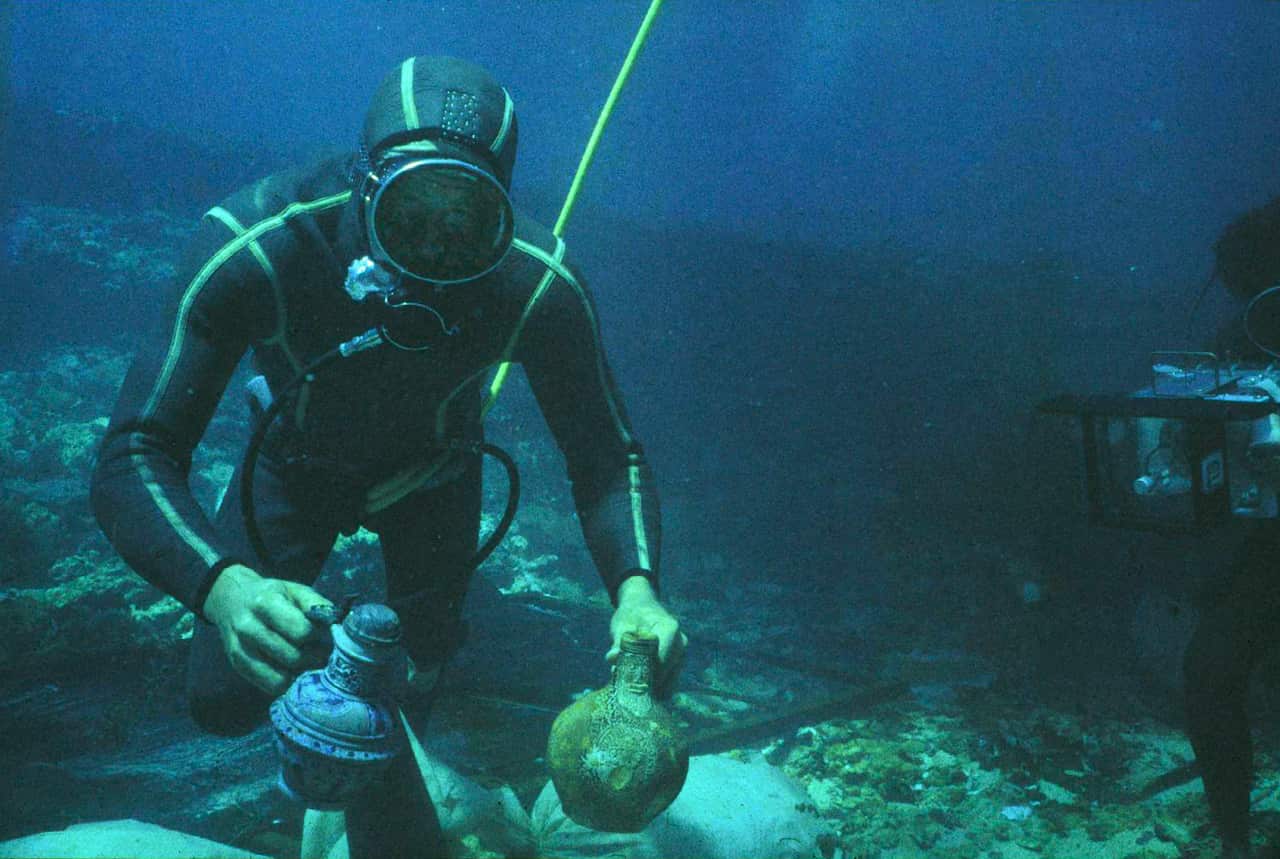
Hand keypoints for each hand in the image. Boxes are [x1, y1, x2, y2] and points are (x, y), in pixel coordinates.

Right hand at [202, 564, 332, 695]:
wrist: (231, 599)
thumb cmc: (271, 595)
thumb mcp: (295, 590)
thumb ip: (317, 605)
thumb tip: (338, 624)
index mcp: (265, 603)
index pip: (301, 631)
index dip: (317, 637)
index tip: (321, 635)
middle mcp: (248, 627)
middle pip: (293, 657)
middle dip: (313, 658)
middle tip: (321, 653)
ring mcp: (239, 649)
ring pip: (280, 678)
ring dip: (300, 673)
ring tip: (308, 662)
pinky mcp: (237, 665)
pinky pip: (269, 686)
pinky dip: (286, 682)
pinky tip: (292, 670)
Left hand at [607, 575, 686, 698]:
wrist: (642, 606)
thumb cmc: (631, 614)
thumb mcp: (621, 624)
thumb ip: (617, 643)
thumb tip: (612, 658)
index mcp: (670, 629)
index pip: (661, 659)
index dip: (644, 674)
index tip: (624, 681)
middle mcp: (680, 643)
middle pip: (665, 674)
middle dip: (644, 685)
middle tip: (622, 689)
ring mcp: (681, 656)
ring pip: (668, 684)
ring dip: (648, 690)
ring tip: (627, 689)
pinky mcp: (677, 666)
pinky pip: (668, 685)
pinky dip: (652, 690)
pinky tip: (635, 688)